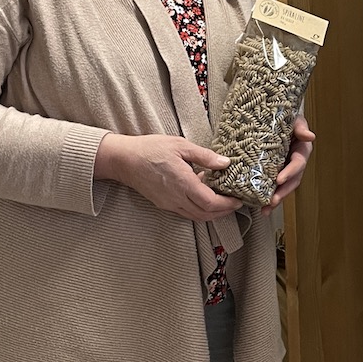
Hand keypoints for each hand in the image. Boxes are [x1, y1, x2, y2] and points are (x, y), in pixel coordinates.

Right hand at [96, 133, 242, 221]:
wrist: (124, 160)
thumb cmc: (151, 149)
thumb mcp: (180, 145)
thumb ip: (204, 156)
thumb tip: (225, 162)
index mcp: (183, 183)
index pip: (210, 202)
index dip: (227, 204)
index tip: (238, 200)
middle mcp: (176, 198)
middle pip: (205, 215)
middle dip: (223, 212)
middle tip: (234, 204)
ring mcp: (169, 203)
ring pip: (196, 216)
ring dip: (211, 213)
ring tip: (222, 201)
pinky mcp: (163, 204)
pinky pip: (185, 212)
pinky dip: (198, 209)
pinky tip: (202, 195)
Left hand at [264, 116, 315, 213]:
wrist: (274, 121)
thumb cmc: (286, 119)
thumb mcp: (293, 120)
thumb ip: (300, 127)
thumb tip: (309, 136)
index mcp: (301, 151)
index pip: (298, 163)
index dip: (290, 172)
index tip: (279, 179)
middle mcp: (295, 163)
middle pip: (292, 181)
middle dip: (283, 192)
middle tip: (272, 201)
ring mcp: (285, 170)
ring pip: (284, 187)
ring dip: (276, 199)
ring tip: (266, 209)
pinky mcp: (275, 173)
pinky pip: (273, 187)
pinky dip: (268, 198)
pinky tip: (261, 208)